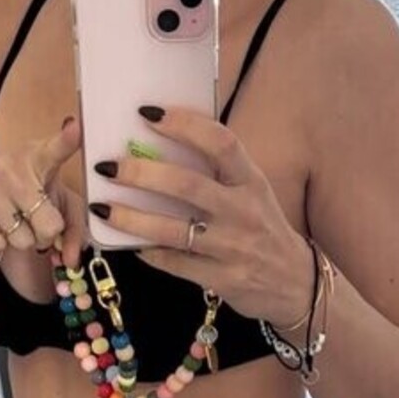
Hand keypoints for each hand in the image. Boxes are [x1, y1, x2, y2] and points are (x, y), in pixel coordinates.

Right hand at [0, 116, 88, 269]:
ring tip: (7, 220)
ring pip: (21, 239)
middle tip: (31, 222)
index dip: (67, 140)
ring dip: (17, 239)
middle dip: (43, 235)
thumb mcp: (56, 205)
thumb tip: (71, 259)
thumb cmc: (24, 197)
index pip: (56, 149)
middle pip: (49, 225)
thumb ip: (73, 231)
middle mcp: (10, 165)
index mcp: (38, 158)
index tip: (76, 127)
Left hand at [91, 107, 310, 324]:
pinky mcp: (222, 279)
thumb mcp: (253, 192)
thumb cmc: (263, 229)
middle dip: (141, 173)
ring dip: (131, 218)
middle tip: (109, 166)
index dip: (183, 125)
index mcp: (251, 181)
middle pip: (187, 185)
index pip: (220, 142)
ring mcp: (232, 248)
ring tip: (102, 208)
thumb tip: (164, 143)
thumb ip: (219, 171)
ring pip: (172, 230)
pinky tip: (129, 243)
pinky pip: (175, 263)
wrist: (296, 284)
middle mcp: (244, 211)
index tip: (147, 113)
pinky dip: (148, 251)